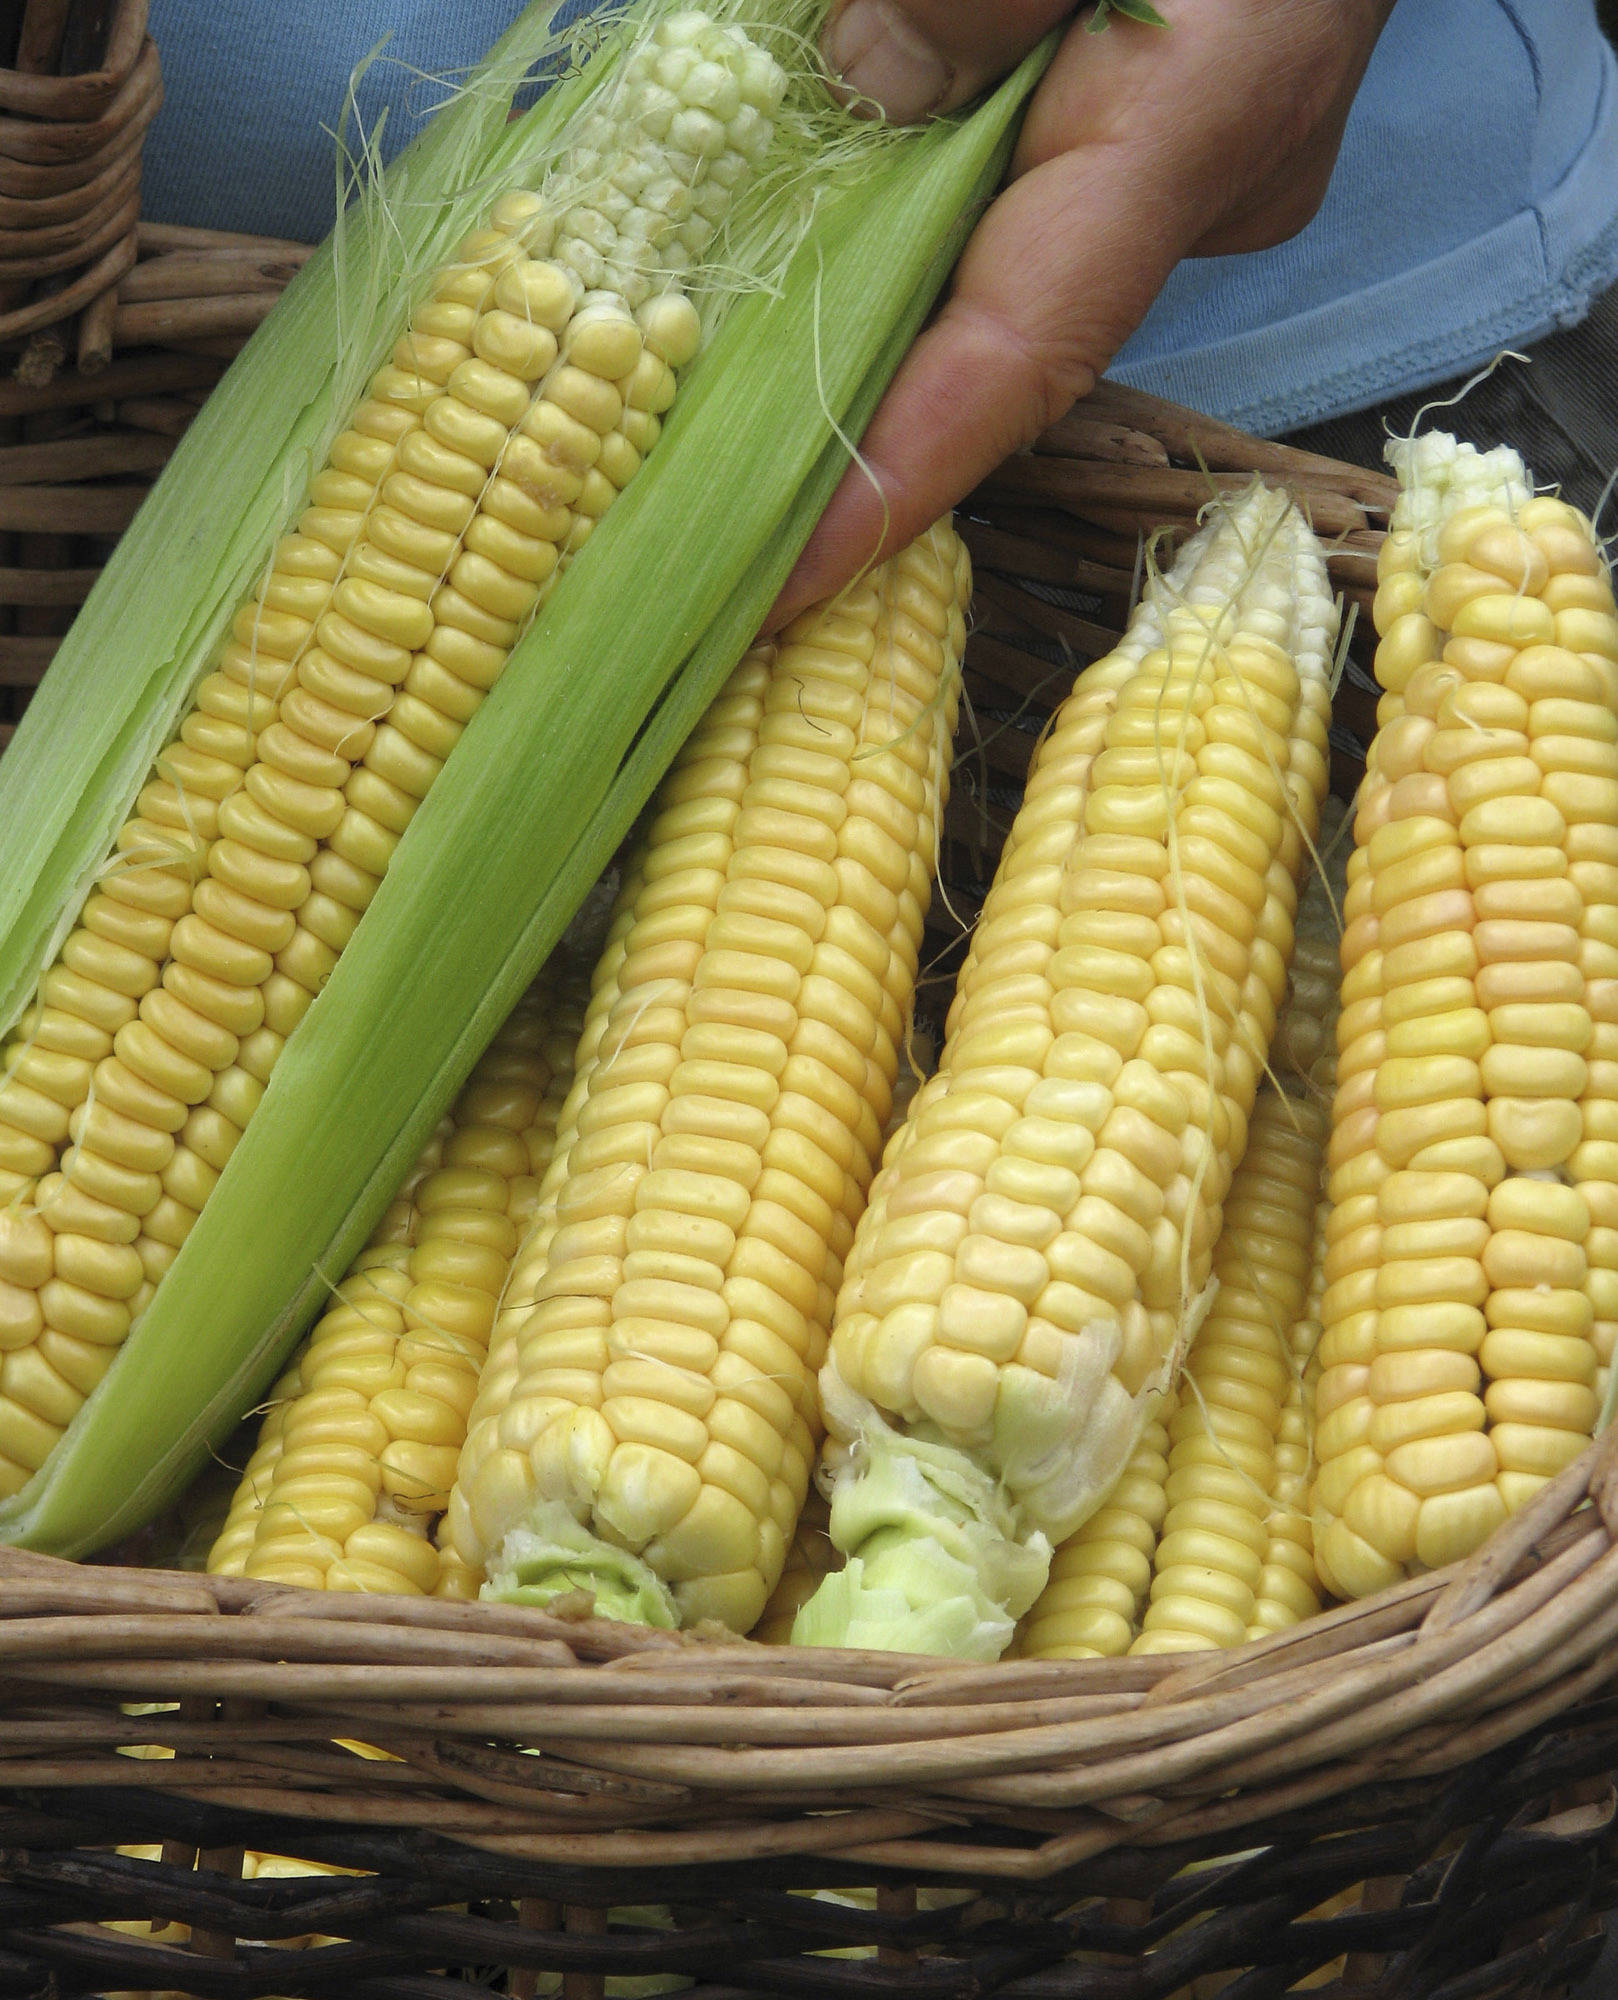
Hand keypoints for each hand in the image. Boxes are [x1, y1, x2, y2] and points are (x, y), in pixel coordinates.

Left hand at [767, 0, 1394, 627]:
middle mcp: (1194, 188)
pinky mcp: (1169, 135)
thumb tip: (863, 84)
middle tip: (714, 517)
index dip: (895, 481)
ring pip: (1007, 283)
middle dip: (859, 435)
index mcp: (1184, 126)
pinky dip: (925, 260)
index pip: (1018, 353)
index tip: (783, 583)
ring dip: (878, 340)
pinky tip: (823, 276)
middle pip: (997, 348)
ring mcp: (1190, 170)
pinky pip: (1029, 222)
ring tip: (731, 409)